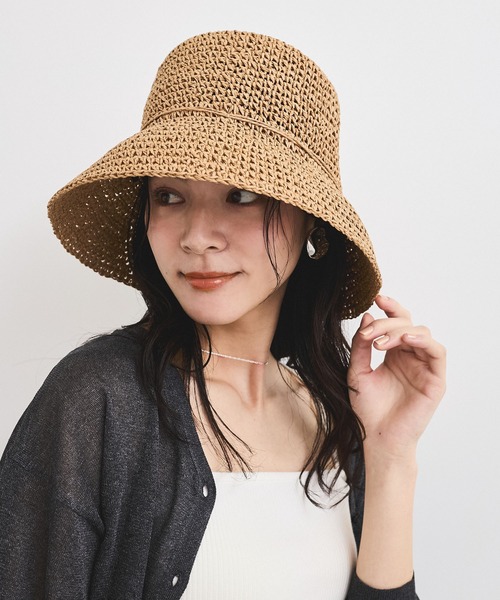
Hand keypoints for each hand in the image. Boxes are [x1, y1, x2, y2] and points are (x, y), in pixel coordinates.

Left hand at [348, 295, 445, 462]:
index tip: (376, 298)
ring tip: (381, 342)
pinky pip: (437, 352)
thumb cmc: (367, 408)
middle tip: (369, 332)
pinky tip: (406, 340)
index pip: (396, 323)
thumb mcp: (357, 371)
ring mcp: (424, 367)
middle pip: (407, 324)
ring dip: (401, 331)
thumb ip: (360, 346)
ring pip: (421, 334)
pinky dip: (423, 341)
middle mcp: (411, 357)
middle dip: (387, 323)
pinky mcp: (436, 380)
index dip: (390, 308)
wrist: (376, 437)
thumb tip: (366, 315)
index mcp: (394, 354)